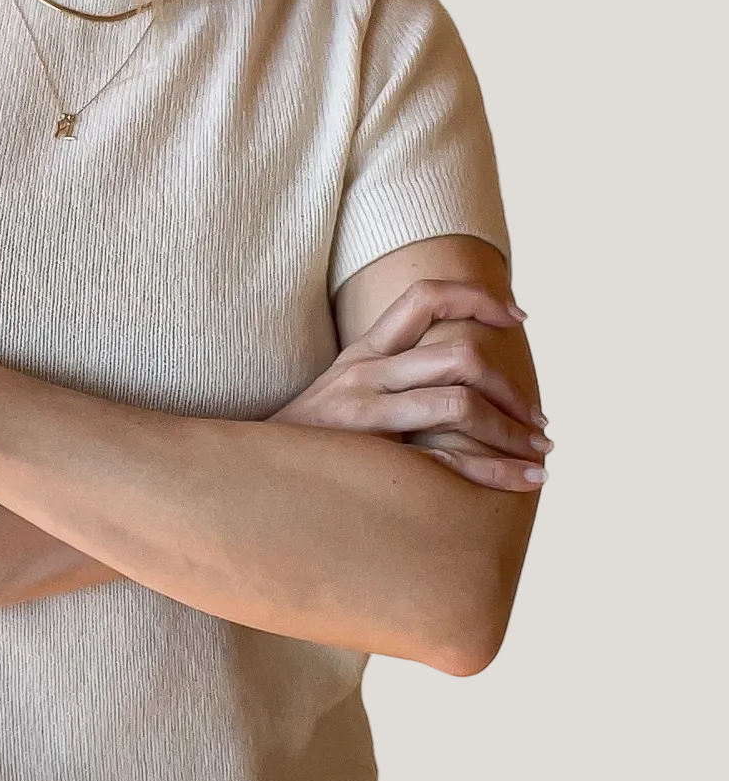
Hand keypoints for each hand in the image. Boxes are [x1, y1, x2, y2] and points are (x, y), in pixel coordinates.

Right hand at [270, 279, 551, 492]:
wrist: (241, 479)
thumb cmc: (303, 444)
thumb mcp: (340, 395)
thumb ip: (388, 379)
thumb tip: (455, 376)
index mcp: (363, 353)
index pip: (425, 297)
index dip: (478, 298)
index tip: (519, 318)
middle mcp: (364, 373)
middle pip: (458, 354)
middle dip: (510, 385)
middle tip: (537, 419)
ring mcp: (363, 413)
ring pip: (459, 402)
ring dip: (512, 428)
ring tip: (539, 452)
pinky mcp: (367, 457)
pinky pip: (446, 459)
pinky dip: (496, 471)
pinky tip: (524, 482)